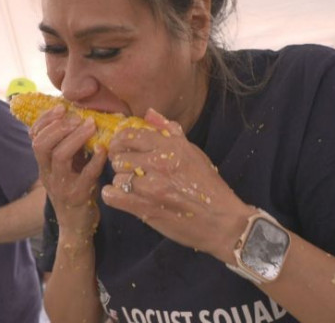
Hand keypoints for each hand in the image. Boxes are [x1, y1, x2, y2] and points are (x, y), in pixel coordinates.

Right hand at [29, 105, 106, 235]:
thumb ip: (68, 146)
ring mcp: (62, 186)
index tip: (61, 107)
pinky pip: (86, 175)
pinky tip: (103, 149)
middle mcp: (48, 174)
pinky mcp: (79, 196)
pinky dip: (95, 160)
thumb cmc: (75, 190)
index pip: (34, 138)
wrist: (76, 226)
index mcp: (43, 165)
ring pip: (59, 157)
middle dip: (59, 127)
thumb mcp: (67, 167)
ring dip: (75, 138)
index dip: (45, 120)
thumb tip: (79, 117)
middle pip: (42, 145)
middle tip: (78, 117)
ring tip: (91, 126)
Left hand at [100, 108, 254, 262]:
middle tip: (127, 169)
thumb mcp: (193, 152)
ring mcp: (151, 187)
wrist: (222, 221)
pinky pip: (112, 196)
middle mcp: (159, 163)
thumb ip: (170, 131)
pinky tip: (122, 197)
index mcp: (171, 147)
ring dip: (121, 182)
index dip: (120, 140)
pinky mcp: (144, 208)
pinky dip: (113, 196)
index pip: (131, 135)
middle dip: (120, 162)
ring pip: (117, 177)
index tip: (121, 147)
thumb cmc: (209, 186)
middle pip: (120, 156)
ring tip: (132, 186)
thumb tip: (149, 113)